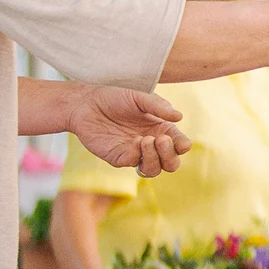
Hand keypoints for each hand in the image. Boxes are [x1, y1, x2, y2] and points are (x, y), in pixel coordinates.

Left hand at [67, 86, 190, 175]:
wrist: (86, 103)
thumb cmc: (114, 98)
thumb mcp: (139, 97)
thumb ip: (159, 106)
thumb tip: (180, 117)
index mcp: (160, 129)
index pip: (179, 144)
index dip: (182, 145)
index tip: (179, 139)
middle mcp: (151, 144)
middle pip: (170, 163)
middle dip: (170, 156)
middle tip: (162, 140)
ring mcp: (135, 153)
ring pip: (154, 170)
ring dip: (155, 159)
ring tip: (147, 140)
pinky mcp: (119, 158)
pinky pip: (134, 164)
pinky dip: (138, 155)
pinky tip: (135, 141)